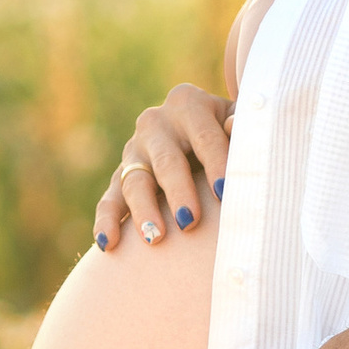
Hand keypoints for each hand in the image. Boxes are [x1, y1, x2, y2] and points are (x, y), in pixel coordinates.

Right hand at [92, 85, 231, 249]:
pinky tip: (109, 244)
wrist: (202, 135)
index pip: (205, 137)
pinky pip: (110, 199)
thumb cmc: (230, 132)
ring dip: (143, 210)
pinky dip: (107, 221)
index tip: (224, 193)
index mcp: (188, 103)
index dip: (216, 164)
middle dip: (178, 192)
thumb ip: (241, 125)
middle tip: (190, 221)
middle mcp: (156, 122)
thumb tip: (234, 126)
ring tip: (155, 238)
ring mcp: (135, 149)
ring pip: (134, 181)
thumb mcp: (238, 120)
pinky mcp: (121, 174)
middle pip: (167, 161)